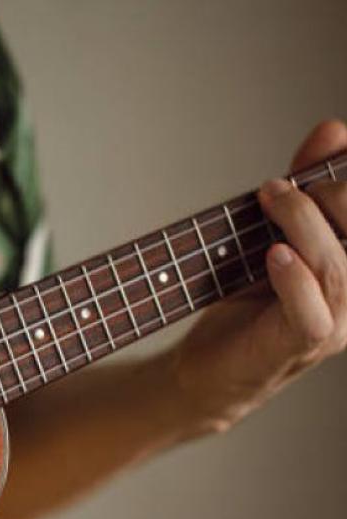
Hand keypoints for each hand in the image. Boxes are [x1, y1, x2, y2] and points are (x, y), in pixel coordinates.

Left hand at [169, 119, 346, 434]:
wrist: (205, 367)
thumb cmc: (242, 299)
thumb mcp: (269, 232)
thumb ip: (303, 187)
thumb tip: (334, 129)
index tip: (325, 154)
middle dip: (330, 197)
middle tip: (279, 187)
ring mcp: (334, 324)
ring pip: (338, 268)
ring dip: (303, 225)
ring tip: (268, 199)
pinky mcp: (298, 346)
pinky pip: (311, 311)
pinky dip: (294, 278)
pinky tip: (273, 254)